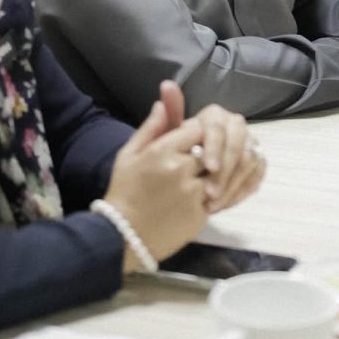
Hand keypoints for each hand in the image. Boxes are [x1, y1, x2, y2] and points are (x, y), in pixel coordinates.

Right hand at [103, 87, 207, 269]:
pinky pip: (216, 198)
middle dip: (207, 154)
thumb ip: (150, 127)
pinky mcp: (200, 215)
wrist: (122, 236)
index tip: (190, 142)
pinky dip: (210, 197)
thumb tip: (162, 102)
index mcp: (162, 150)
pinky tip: (195, 200)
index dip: (196, 134)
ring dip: (211, 176)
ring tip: (194, 183)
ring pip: (216, 174)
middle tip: (195, 163)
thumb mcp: (128, 154)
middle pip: (210, 150)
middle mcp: (181, 169)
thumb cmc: (124, 191)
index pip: (198, 128)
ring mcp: (192, 193)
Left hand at [149, 81, 264, 211]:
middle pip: (240, 143)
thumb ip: (167, 117)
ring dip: (234, 183)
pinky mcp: (255, 162)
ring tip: (214, 204)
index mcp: (212, 116)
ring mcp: (247, 143)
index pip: (218, 126)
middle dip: (227, 170)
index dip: (215, 146)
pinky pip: (258, 173)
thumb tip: (167, 85)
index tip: (208, 167)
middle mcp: (233, 126)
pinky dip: (244, 189)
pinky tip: (226, 203)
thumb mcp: (161, 143)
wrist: (174, 183)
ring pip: (251, 160)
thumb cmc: (167, 160)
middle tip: (211, 194)